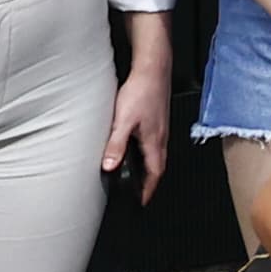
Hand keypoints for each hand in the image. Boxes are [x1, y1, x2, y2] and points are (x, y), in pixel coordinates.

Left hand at [102, 44, 172, 195]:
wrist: (153, 70)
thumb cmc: (141, 91)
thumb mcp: (122, 121)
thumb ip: (116, 144)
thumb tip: (110, 166)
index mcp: (154, 141)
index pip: (155, 173)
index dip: (148, 190)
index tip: (142, 201)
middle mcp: (160, 137)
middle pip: (158, 166)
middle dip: (150, 181)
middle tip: (140, 192)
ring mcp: (160, 128)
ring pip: (156, 154)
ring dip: (149, 167)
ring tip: (138, 174)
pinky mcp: (157, 119)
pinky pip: (154, 143)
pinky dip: (147, 152)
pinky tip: (137, 147)